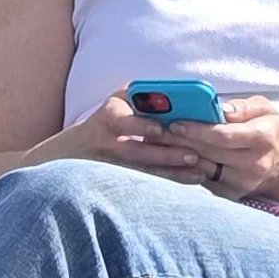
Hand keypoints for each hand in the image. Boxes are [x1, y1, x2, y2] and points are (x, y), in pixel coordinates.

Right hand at [60, 90, 210, 180]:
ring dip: (172, 174)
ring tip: (199, 174)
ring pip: (144, 172)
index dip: (141, 126)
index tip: (160, 130)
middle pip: (136, 152)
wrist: (80, 149)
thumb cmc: (112, 118)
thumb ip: (144, 96)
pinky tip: (192, 182)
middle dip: (165, 155)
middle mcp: (108, 143)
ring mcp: (113, 166)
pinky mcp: (121, 181)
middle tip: (192, 156)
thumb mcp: (121, 100)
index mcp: (109, 117)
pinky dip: (170, 183)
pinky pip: (148, 184)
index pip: (123, 122)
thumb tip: (177, 93)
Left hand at [164, 98, 278, 200]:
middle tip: (154, 130)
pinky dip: (183, 168)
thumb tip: (218, 107)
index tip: (174, 122)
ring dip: (176, 155)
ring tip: (156, 142)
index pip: (223, 135)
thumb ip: (242, 107)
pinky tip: (169, 156)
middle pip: (208, 152)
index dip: (197, 129)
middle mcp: (253, 164)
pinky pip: (201, 180)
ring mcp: (241, 182)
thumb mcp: (265, 109)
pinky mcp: (231, 194)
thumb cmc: (269, 131)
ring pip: (201, 167)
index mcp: (262, 138)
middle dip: (178, 140)